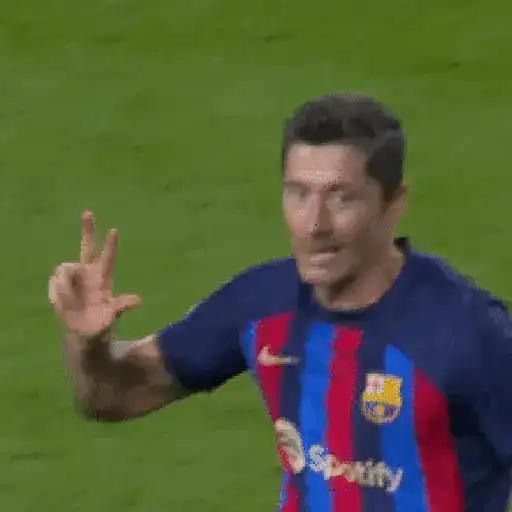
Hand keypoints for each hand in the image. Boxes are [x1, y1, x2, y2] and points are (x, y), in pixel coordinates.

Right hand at [49, 211, 140, 337]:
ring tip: (72, 301)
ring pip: (65, 270)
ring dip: (66, 286)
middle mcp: (89, 272)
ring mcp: (73, 276)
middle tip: (88, 212)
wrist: (84, 330)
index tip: (114, 230)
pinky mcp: (59, 283)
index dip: (110, 245)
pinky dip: (58, 293)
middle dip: (87, 229)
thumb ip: (122, 306)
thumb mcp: (113, 315)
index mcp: (103, 277)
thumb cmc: (103, 321)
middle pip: (87, 246)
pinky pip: (55, 282)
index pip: (108, 257)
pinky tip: (64, 303)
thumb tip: (138, 302)